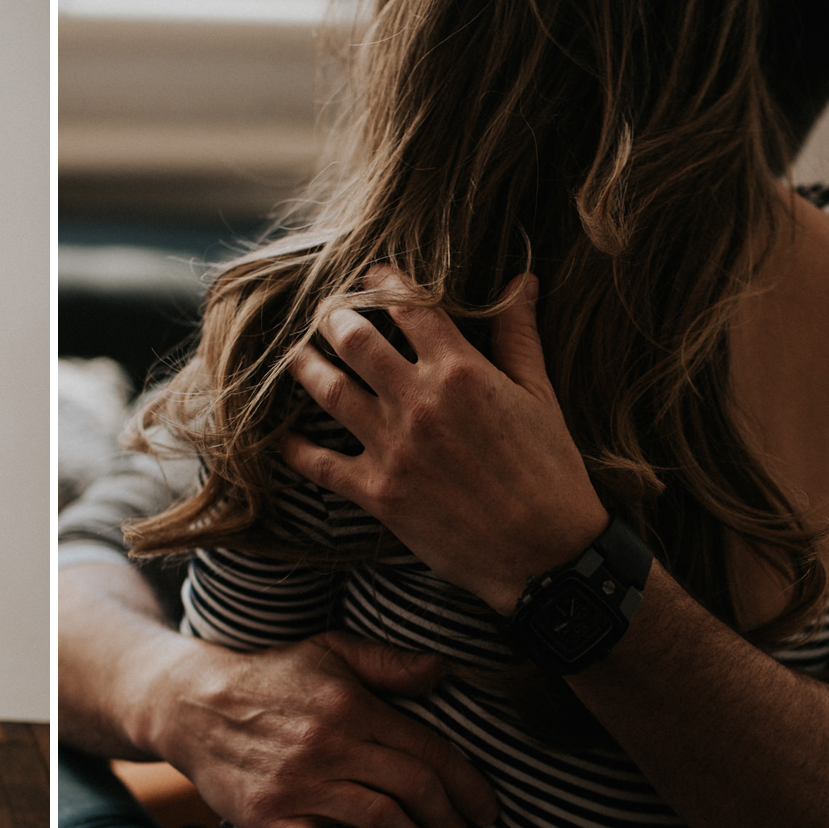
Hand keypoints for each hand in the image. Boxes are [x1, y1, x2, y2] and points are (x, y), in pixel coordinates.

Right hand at [153, 631, 498, 827]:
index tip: (486, 811)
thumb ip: (388, 662)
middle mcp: (330, 746)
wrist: (190, 705)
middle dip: (451, 823)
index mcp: (353, 707)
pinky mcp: (269, 818)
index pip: (430, 752)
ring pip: (380, 822)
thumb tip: (445, 670)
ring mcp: (299, 785)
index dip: (468, 786)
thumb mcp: (329, 650)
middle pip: (414, 790)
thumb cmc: (269, 676)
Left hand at [283, 271, 608, 613]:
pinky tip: (279, 435)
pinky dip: (293, 448)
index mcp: (460, 370)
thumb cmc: (549, 471)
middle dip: (333, 317)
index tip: (370, 276)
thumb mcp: (539, 395)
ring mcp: (392, 447)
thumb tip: (522, 279)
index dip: (384, 283)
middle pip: (355, 341)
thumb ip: (519, 335)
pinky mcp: (378, 492)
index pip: (409, 308)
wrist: (544, 551)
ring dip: (304, 366)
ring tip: (293, 354)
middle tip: (322, 311)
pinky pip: (318, 463)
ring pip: (329, 391)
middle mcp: (418, 402)